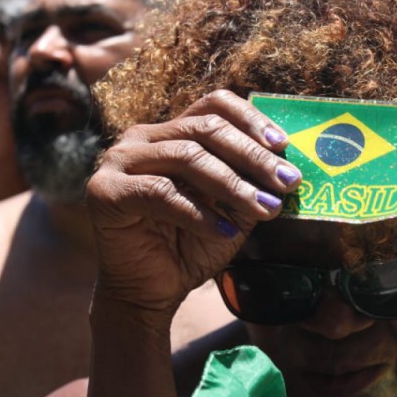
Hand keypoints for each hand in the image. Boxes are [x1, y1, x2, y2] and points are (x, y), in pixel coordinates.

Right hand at [86, 90, 301, 311]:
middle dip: (252, 156)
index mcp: (172, 134)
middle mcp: (142, 139)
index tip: (283, 146)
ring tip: (264, 209)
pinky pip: (160, 193)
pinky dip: (198, 213)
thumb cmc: (190, 247)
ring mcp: (119, 161)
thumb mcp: (231, 210)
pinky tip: (224, 231)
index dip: (250, 119)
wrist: (150, 292)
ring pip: (186, 158)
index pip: (213, 105)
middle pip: (204, 129)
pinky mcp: (105, 192)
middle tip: (287, 182)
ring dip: (232, 185)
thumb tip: (290, 165)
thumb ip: (251, 183)